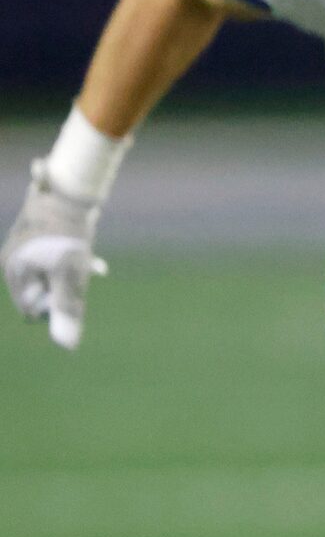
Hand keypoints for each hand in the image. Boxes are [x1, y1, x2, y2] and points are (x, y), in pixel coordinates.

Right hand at [4, 163, 105, 350]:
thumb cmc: (71, 234)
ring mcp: (25, 245)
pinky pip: (58, 259)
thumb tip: (67, 347)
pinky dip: (77, 260)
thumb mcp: (71, 275)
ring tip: (94, 265)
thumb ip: (67, 309)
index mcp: (12, 270)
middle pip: (43, 293)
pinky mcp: (41, 234)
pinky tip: (100, 264)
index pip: (32, 310)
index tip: (70, 286)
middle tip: (82, 272)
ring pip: (54, 277)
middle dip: (66, 290)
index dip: (55, 306)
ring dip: (74, 277)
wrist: (73, 189)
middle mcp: (13, 258)